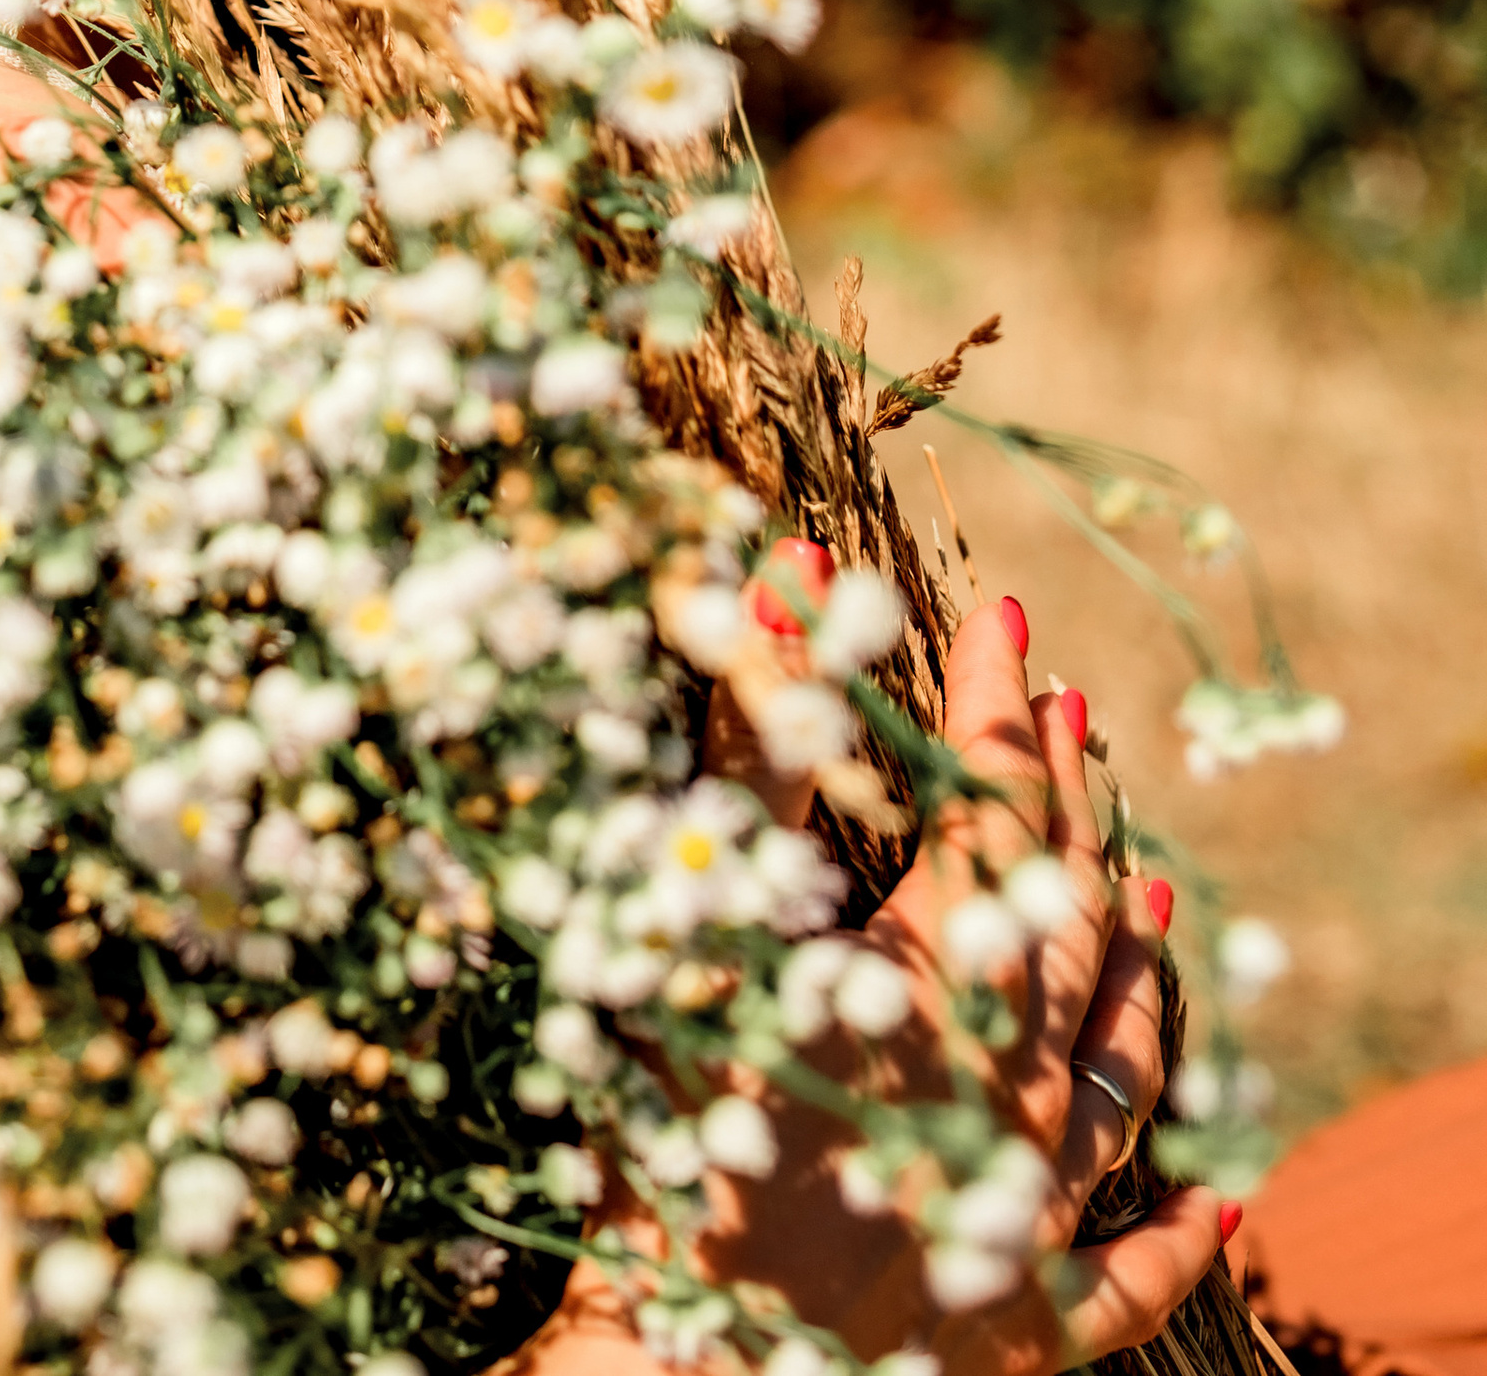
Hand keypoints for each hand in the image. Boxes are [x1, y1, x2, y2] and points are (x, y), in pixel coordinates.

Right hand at [511, 601, 1224, 1373]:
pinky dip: (1180, 1233)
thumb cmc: (676, 1147)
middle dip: (1065, 805)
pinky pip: (1132, 1280)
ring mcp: (1037, 1217)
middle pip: (1069, 923)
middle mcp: (1016, 1094)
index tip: (1007, 617)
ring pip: (1125, 1074)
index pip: (995, 810)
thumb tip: (781, 595)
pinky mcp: (1031, 1335)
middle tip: (1073, 713)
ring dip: (1138, 971)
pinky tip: (1222, 1199)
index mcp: (938, 988)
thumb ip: (743, 762)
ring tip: (1155, 895)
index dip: (999, 709)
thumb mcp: (694, 930)